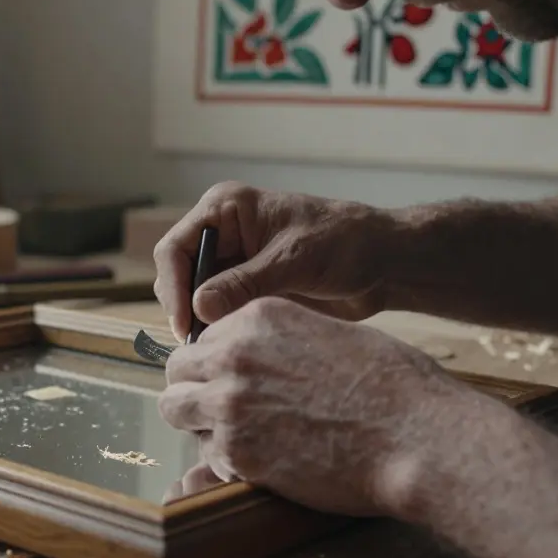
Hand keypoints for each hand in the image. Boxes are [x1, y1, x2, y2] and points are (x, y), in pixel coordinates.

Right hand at [153, 182, 399, 341]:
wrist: (383, 263)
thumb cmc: (345, 243)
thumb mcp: (293, 260)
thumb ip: (244, 283)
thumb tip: (198, 308)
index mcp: (225, 209)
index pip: (175, 248)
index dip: (173, 288)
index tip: (186, 325)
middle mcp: (221, 233)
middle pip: (178, 275)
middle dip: (185, 309)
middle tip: (202, 346)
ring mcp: (232, 262)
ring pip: (194, 298)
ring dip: (201, 323)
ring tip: (218, 349)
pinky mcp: (245, 288)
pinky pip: (217, 311)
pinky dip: (219, 329)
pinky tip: (231, 347)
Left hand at [157, 296, 471, 517]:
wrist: (415, 434)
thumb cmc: (393, 385)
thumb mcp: (330, 334)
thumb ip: (282, 340)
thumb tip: (265, 357)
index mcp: (258, 316)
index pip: (203, 336)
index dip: (214, 361)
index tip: (230, 379)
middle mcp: (233, 353)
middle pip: (179, 369)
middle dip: (196, 388)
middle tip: (223, 409)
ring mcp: (229, 402)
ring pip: (175, 408)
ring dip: (198, 422)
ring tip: (234, 435)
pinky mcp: (236, 450)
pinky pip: (205, 452)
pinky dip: (224, 460)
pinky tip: (261, 461)